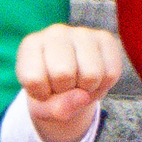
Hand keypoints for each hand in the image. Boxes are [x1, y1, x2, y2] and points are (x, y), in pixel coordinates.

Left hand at [16, 24, 121, 141]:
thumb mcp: (43, 107)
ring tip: (79, 84)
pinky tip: (94, 79)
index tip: (43, 89)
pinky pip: (111, 73)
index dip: (42, 94)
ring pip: (91, 74)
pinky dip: (104, 85)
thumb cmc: (50, 93)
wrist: (70, 83)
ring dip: (88, 89)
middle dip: (66, 91)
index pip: (34, 79)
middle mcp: (55, 33)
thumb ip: (55, 109)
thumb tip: (83, 97)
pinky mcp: (105, 37)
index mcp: (30, 45)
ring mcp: (82, 32)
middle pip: (64, 74)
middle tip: (64, 87)